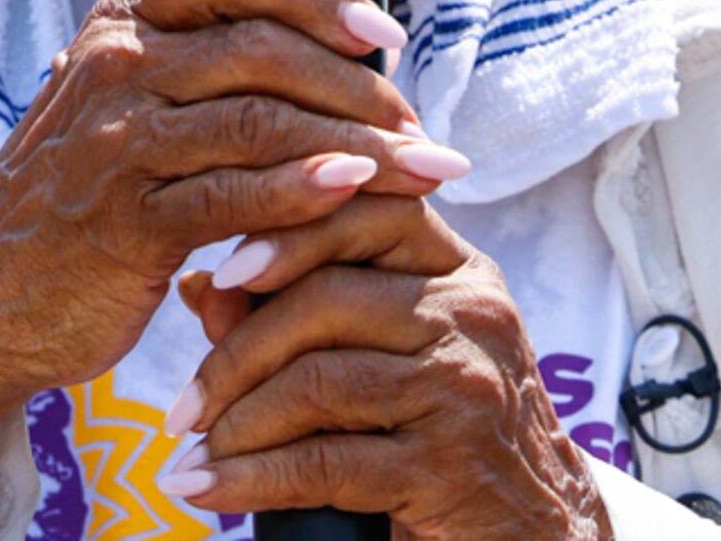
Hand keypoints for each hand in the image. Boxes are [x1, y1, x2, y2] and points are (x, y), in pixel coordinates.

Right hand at [0, 0, 464, 511]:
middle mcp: (118, 62)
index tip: (385, 33)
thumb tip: (345, 45)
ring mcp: (118, 138)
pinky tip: (357, 192)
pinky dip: (306, 192)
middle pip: (263, 49)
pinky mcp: (126, 216)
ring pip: (263, 121)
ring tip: (423, 171)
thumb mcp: (130, 102)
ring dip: (359, 146)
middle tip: (422, 128)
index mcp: (124, 20)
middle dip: (359, 87)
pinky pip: (236, 194)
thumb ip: (208, 64)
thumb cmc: (86, 191)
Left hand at [162, 195, 610, 540]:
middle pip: (326, 297)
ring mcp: (465, 388)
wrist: (538, 533)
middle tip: (182, 403)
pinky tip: (208, 489)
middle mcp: (471, 316)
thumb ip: (301, 316)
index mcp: (460, 273)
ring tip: (189, 452)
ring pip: (318, 380)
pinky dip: (251, 479)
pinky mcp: (449, 465)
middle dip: (235, 351)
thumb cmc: (446, 437)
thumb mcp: (387, 360)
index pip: (370, 212)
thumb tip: (199, 284)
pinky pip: (324, 461)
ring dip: (235, 423)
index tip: (222, 271)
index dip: (288, 231)